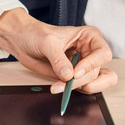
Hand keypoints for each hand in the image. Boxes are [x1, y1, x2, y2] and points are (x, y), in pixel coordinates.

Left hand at [0, 9, 116, 92]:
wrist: (22, 41)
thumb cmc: (36, 33)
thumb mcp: (47, 43)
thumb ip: (58, 59)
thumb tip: (68, 76)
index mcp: (89, 37)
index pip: (103, 53)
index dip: (92, 64)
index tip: (75, 71)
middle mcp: (90, 51)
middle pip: (97, 71)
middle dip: (81, 80)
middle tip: (65, 82)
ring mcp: (83, 65)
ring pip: (93, 82)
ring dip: (76, 87)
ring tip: (58, 86)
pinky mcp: (74, 76)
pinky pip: (82, 88)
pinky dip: (72, 91)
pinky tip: (58, 87)